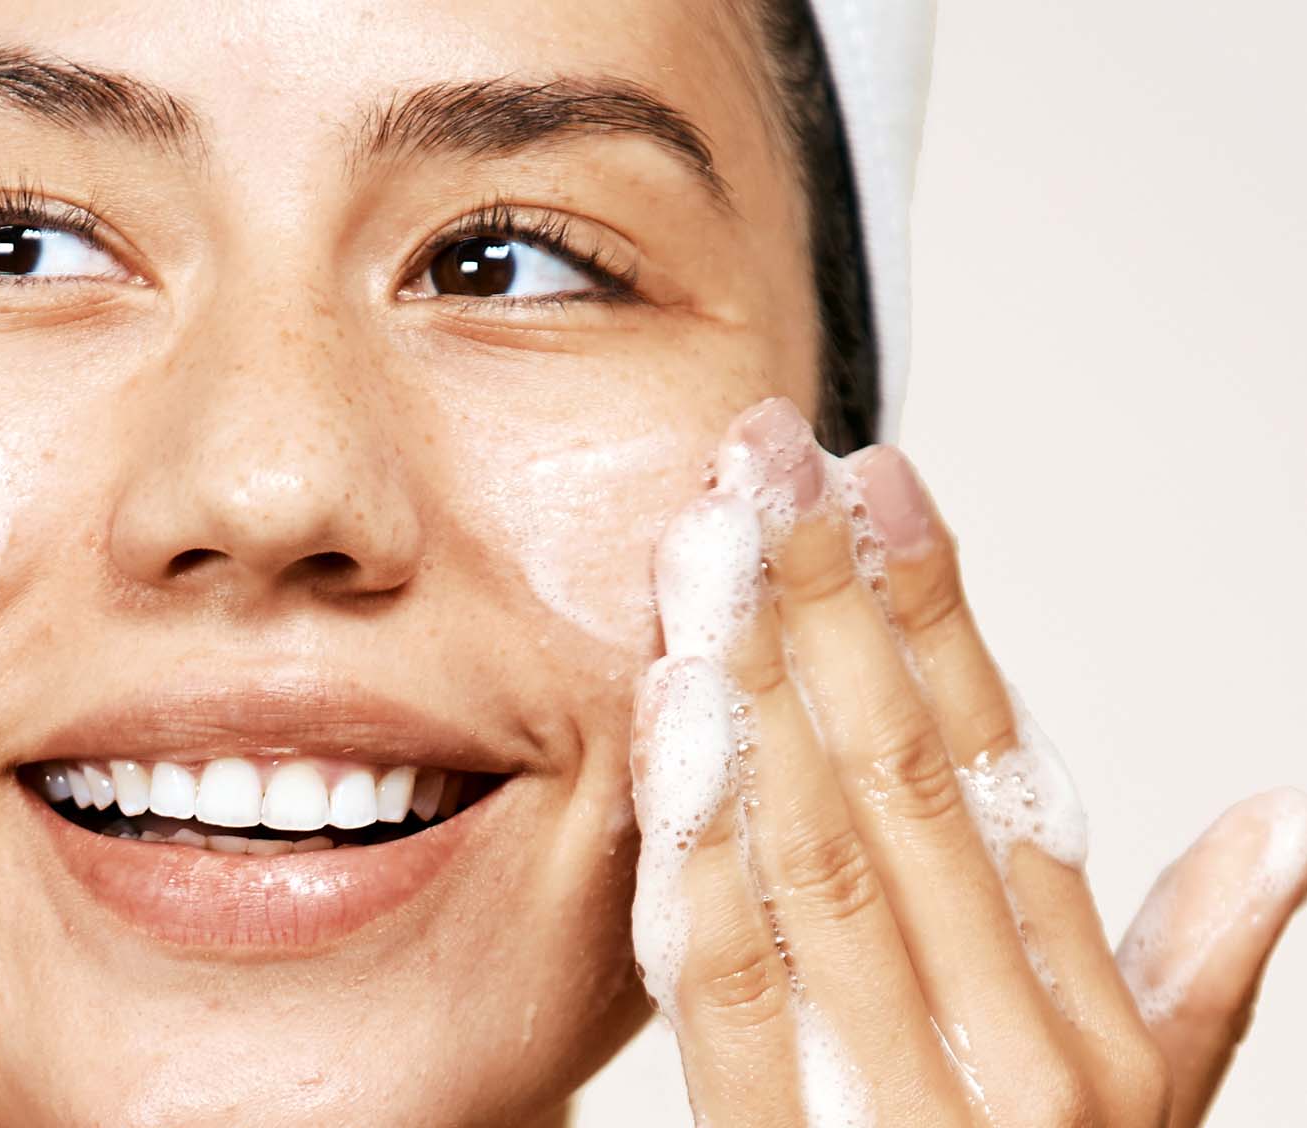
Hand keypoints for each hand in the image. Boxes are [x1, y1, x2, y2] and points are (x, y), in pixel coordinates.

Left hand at [629, 398, 1306, 1126]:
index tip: (882, 482)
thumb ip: (1200, 968)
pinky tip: (670, 732)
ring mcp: (919, 1117)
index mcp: (1094, 1024)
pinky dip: (701, 850)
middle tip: (770, 461)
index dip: (937, 618)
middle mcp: (1025, 1060)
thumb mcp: (1144, 1113)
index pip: (1006, 777)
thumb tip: (1284, 816)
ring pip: (821, 859)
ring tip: (712, 549)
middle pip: (907, 786)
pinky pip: (737, 990)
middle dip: (830, 611)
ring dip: (759, 692)